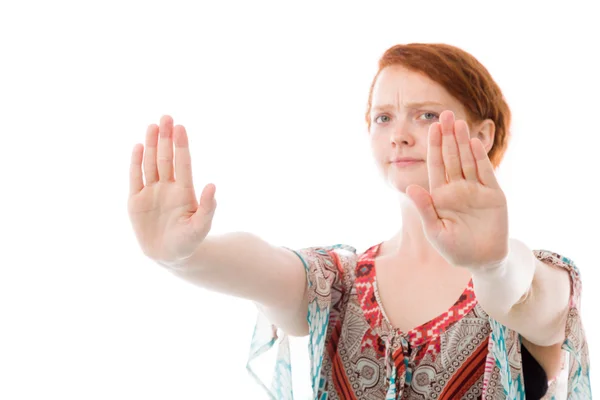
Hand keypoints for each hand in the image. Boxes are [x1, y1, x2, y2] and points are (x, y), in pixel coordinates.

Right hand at [127, 115, 216, 265]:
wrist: (169, 256)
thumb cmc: (189, 241)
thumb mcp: (201, 227)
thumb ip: (208, 208)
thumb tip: (213, 185)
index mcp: (185, 191)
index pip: (183, 164)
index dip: (182, 146)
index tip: (181, 128)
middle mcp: (168, 187)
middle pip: (166, 158)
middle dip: (166, 138)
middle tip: (166, 117)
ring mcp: (152, 192)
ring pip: (151, 163)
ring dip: (152, 145)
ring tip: (153, 126)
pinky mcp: (136, 201)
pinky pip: (136, 178)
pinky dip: (136, 163)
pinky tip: (138, 147)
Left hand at [405, 111, 508, 268]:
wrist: (482, 260)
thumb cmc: (454, 249)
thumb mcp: (435, 231)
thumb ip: (424, 209)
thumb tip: (411, 188)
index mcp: (440, 194)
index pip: (436, 165)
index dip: (434, 145)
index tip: (432, 126)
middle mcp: (458, 188)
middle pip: (451, 157)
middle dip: (448, 136)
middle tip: (447, 113)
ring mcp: (476, 189)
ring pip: (468, 160)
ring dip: (463, 142)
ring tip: (459, 122)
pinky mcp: (493, 195)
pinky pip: (485, 173)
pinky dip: (480, 158)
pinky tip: (473, 143)